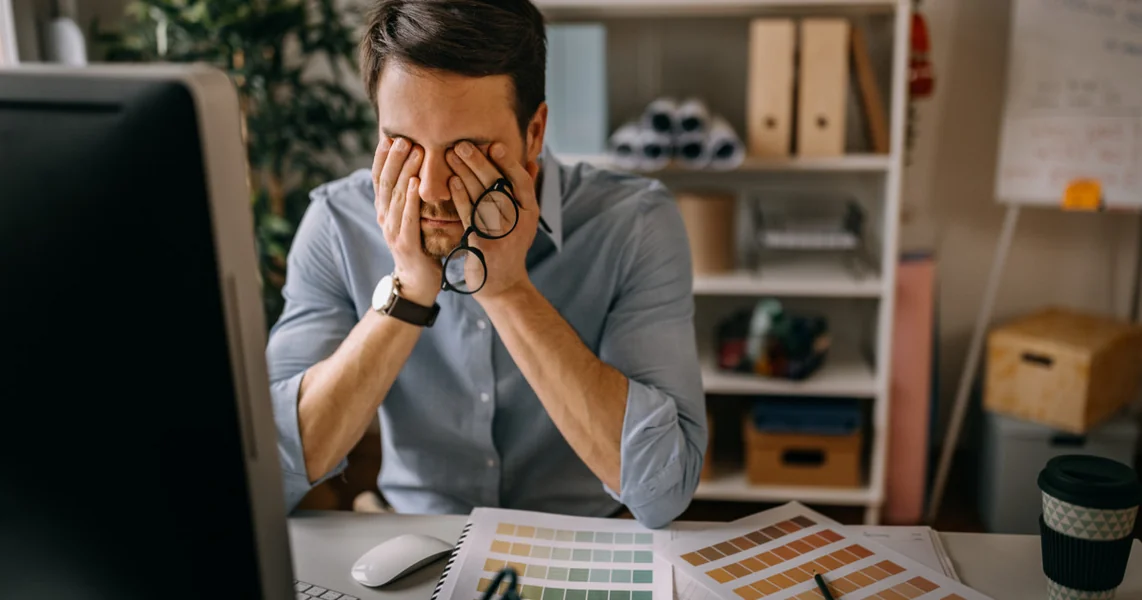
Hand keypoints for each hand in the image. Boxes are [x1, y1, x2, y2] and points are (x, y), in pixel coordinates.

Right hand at [373, 136, 440, 306]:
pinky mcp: (406, 245)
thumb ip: (410, 197)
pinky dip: (410, 199)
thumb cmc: (420, 247)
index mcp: (385, 211)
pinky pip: (407, 218)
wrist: (416, 285)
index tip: (389, 134)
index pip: (379, 178)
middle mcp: (384, 218)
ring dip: (404, 171)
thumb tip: (416, 169)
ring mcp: (392, 232)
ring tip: (413, 150)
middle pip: (385, 182)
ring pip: (395, 196)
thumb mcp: (412, 219)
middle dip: (394, 157)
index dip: (382, 156)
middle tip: (404, 136)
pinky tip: (415, 183)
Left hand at [446, 141, 540, 300]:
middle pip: (498, 185)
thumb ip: (525, 191)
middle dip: (478, 162)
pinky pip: (470, 215)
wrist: (501, 284)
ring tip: (450, 155)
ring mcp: (501, 233)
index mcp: (530, 211)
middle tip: (461, 144)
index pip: (522, 182)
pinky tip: (451, 181)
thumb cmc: (509, 245)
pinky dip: (460, 196)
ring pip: (481, 196)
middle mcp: (518, 221)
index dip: (508, 163)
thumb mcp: (524, 220)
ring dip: (465, 173)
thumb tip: (533, 161)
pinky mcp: (482, 243)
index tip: (494, 145)